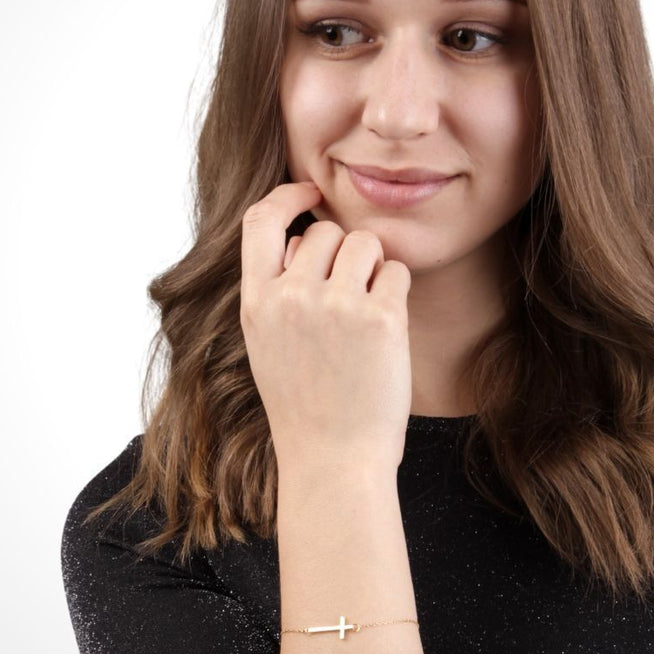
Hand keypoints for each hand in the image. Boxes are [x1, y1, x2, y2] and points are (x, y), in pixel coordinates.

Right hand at [240, 181, 412, 478]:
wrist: (335, 460)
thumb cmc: (306, 404)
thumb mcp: (268, 344)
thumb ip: (277, 290)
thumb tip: (301, 238)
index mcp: (256, 302)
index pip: (259, 221)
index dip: (286, 196)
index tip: (310, 193)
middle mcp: (291, 297)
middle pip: (325, 231)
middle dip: (343, 253)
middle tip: (349, 298)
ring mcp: (336, 305)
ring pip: (365, 243)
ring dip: (372, 269)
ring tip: (366, 315)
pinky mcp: (381, 317)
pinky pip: (396, 271)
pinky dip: (397, 292)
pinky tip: (385, 331)